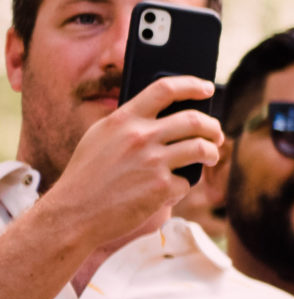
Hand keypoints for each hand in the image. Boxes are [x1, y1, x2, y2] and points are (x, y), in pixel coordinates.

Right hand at [43, 77, 218, 247]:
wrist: (73, 213)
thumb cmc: (86, 176)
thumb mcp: (100, 138)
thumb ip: (128, 124)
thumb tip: (165, 115)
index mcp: (123, 120)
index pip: (164, 89)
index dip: (191, 85)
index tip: (207, 88)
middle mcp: (140, 136)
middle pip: (194, 120)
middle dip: (212, 126)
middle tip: (216, 133)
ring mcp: (152, 161)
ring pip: (201, 148)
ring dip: (212, 152)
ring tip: (211, 156)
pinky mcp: (161, 187)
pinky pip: (187, 182)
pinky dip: (182, 187)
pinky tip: (171, 190)